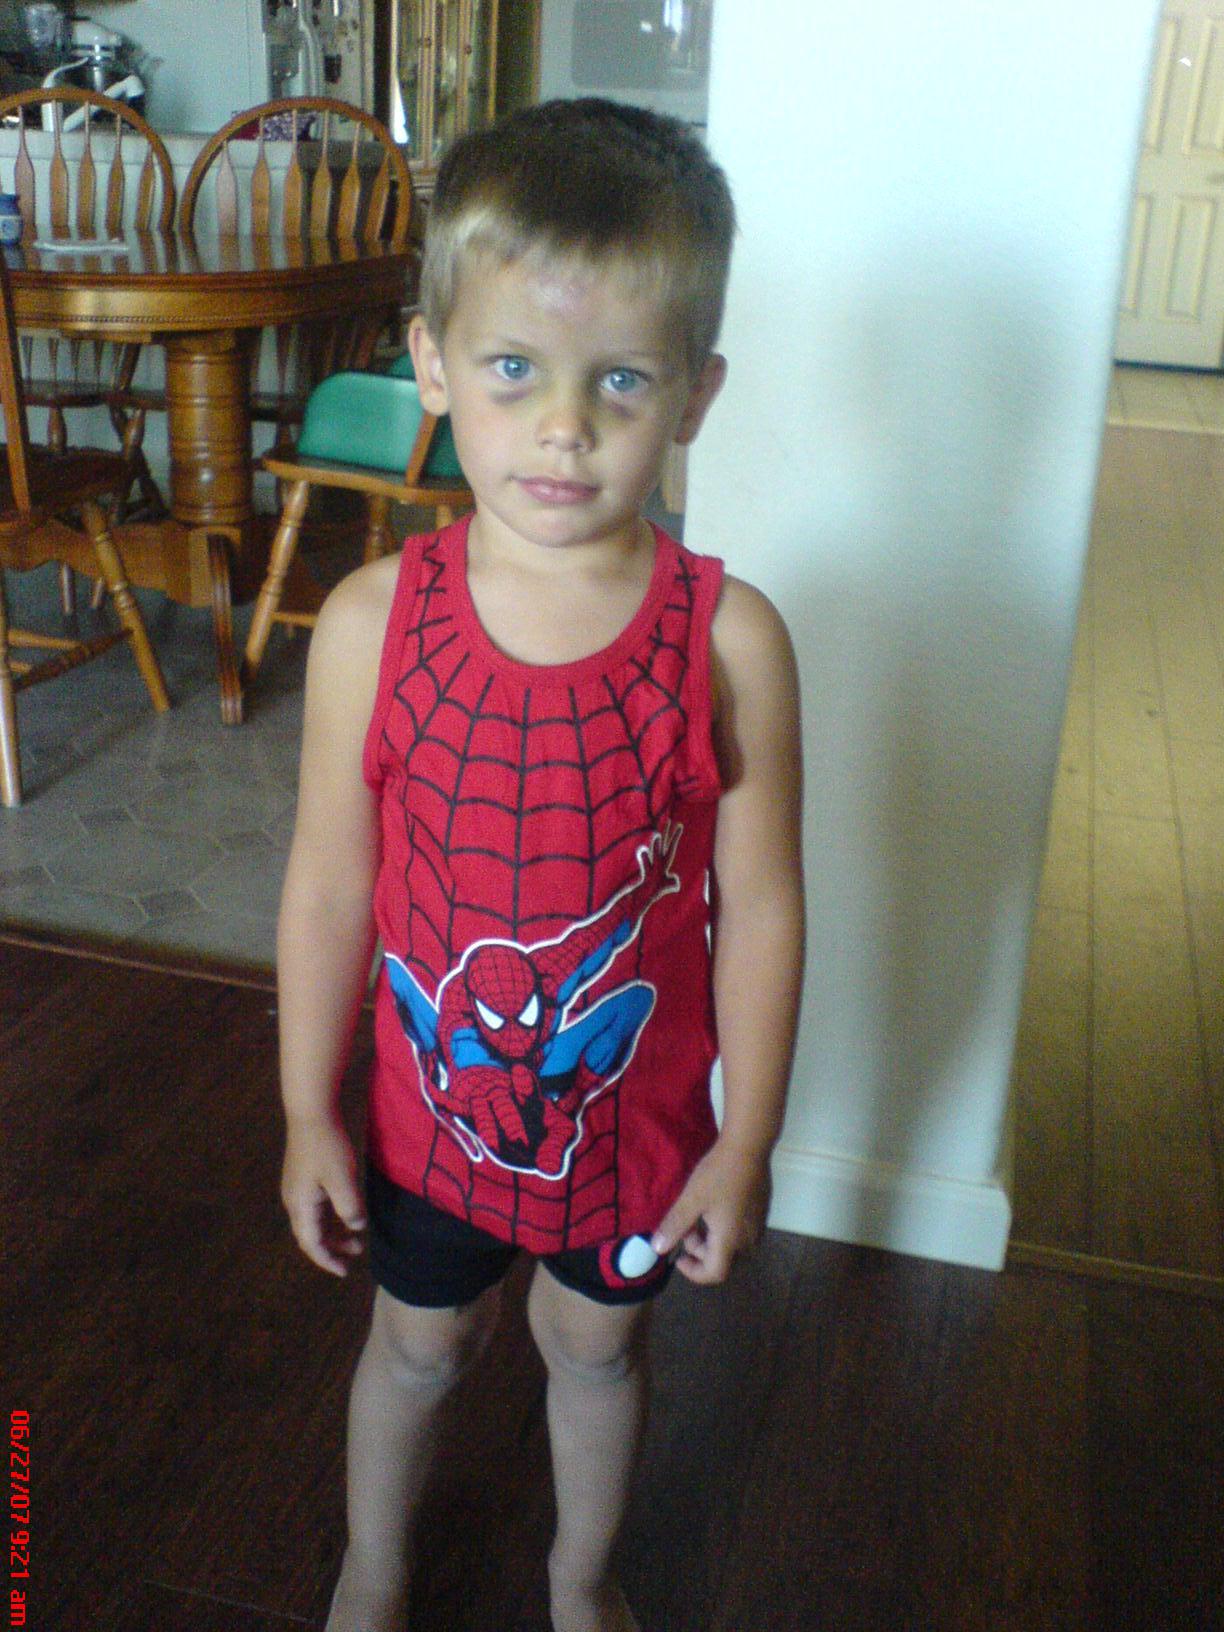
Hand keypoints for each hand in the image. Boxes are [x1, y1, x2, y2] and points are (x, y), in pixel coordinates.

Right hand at [281, 1114, 366, 1276]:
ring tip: (356, 1236)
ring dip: (334, 1231)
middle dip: (332, 1248)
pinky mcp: (304, 1178)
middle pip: (311, 1235)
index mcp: (300, 1206)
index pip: (311, 1244)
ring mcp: (298, 1189)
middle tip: (356, 1252)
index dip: (327, 1260)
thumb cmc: (327, 1147)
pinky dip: (331, 1216)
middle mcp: (294, 1202)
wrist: (311, 1114)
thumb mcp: (342, 1180)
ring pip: (315, 1221)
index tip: (344, 1271)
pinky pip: (317, 1207)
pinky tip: (347, 1213)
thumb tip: (356, 1227)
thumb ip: (349, 1208)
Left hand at [650, 1140, 771, 1284]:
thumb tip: (657, 1249)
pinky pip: (741, 1234)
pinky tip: (714, 1208)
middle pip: (723, 1262)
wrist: (749, 1146)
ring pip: (732, 1248)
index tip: (678, 1257)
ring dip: (711, 1241)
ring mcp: (758, 1227)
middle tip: (686, 1227)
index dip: (693, 1272)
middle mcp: (748, 1240)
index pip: (714, 1274)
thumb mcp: (691, 1199)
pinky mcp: (762, 1214)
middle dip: (700, 1252)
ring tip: (697, 1215)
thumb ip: (674, 1226)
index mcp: (730, 1241)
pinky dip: (724, 1231)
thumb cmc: (719, 1173)